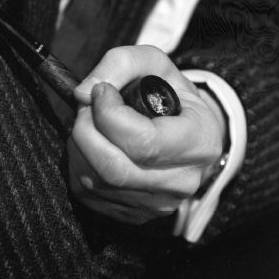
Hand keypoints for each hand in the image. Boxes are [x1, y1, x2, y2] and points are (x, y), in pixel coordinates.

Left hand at [67, 45, 226, 224]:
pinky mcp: (136, 215)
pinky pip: (90, 196)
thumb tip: (83, 94)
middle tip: (85, 107)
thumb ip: (120, 64)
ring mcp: (159, 204)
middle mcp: (183, 182)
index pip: (143, 141)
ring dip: (78, 147)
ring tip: (89, 123)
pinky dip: (79, 166)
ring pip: (97, 183)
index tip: (101, 91)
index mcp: (199, 142)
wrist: (187, 130)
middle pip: (114, 169)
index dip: (108, 114)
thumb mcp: (154, 64)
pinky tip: (92, 145)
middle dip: (85, 132)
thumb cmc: (169, 94)